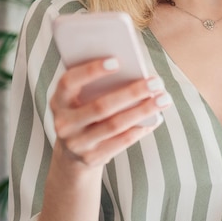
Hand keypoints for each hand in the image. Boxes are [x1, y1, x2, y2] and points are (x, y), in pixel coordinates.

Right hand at [50, 58, 171, 167]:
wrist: (72, 153)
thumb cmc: (84, 109)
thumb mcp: (81, 96)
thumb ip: (97, 82)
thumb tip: (135, 69)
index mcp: (58, 101)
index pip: (69, 82)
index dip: (91, 71)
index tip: (117, 61)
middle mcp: (64, 123)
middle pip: (100, 107)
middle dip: (131, 92)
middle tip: (156, 81)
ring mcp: (77, 144)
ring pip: (115, 125)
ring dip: (143, 110)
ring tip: (163, 98)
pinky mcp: (92, 159)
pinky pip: (121, 142)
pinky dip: (140, 128)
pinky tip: (157, 117)